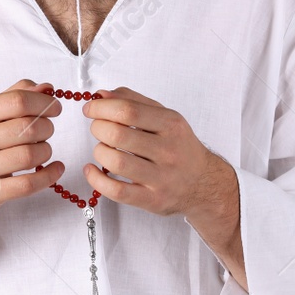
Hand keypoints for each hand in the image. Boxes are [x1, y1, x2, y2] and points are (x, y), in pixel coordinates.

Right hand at [0, 78, 67, 221]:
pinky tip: (55, 168)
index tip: (55, 107)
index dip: (44, 103)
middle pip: (27, 128)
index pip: (17, 101)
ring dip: (46, 151)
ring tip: (42, 151)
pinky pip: (28, 184)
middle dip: (47, 128)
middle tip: (46, 131)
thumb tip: (47, 88)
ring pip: (29, 156)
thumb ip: (15, 96)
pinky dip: (49, 175)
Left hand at [81, 86, 245, 289]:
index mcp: (171, 125)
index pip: (128, 110)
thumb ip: (133, 101)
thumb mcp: (164, 117)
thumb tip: (101, 95)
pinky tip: (92, 170)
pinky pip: (116, 191)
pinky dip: (96, 179)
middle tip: (98, 128)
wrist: (204, 183)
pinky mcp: (153, 199)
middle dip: (98, 128)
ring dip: (99, 152)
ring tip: (103, 149)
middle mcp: (168, 151)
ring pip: (115, 162)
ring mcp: (161, 178)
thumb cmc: (178, 146)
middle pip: (118, 135)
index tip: (90, 108)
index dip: (101, 108)